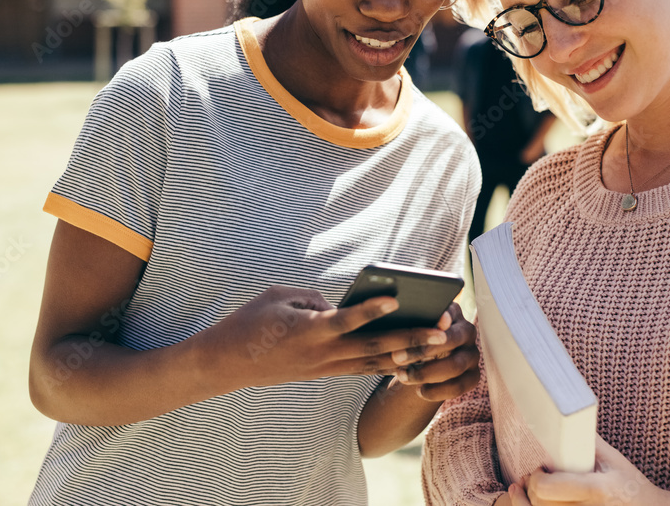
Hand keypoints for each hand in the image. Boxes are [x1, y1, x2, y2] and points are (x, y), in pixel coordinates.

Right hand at [208, 285, 448, 389]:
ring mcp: (325, 367)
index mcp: (309, 330)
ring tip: (438, 345)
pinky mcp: (324, 373)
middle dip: (410, 339)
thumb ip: (315, 298)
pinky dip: (388, 363)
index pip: (345, 320)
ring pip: (374, 363)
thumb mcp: (280, 296)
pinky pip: (362, 368)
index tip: (396, 298)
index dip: (371, 309)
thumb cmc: (251, 321)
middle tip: (441, 329)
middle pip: (373, 347)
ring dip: (408, 355)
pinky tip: (412, 357)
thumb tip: (345, 305)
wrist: (228, 362)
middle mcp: (322, 353)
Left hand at [388, 303, 479, 400]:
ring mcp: (472, 354)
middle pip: (452, 340)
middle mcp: (467, 331)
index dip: (433, 325)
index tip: (414, 333)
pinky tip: (419, 391)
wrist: (421, 360)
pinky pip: (458, 387)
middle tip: (397, 357)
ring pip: (455, 366)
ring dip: (426, 373)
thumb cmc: (411, 336)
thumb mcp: (409, 325)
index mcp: (453, 312)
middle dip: (422, 350)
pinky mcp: (473, 376)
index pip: (447, 315)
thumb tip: (397, 315)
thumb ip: (410, 321)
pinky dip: (437, 391)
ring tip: (403, 376)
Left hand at [507, 435, 669, 505]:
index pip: (548, 487)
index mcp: (597, 490)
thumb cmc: (631, 484)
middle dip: (530, 487)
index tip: (539, 468)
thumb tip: (562, 414)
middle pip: (540, 502)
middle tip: (531, 476)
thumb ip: (586, 440)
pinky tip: (530, 501)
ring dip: (529, 502)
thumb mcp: (613, 459)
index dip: (536, 477)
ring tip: (528, 488)